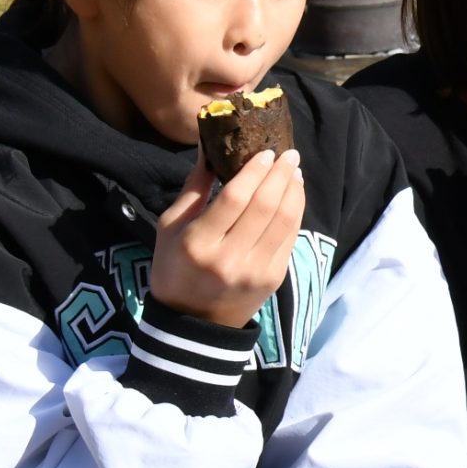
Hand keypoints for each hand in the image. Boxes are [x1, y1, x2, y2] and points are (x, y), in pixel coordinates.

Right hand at [148, 153, 303, 326]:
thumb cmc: (175, 267)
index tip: (266, 152)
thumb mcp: (171, 227)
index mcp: (198, 243)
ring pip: (284, 220)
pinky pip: (290, 237)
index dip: (254, 172)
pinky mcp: (273, 278)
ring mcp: (255, 271)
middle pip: (264, 207)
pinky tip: (294, 194)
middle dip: (280, 175)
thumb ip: (194, 187)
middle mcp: (228, 258)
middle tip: (288, 154)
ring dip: (293, 190)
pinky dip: (296, 212)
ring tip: (294, 171)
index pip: (234, 199)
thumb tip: (210, 144)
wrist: (193, 322)